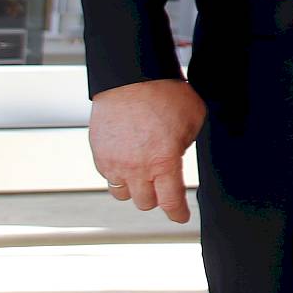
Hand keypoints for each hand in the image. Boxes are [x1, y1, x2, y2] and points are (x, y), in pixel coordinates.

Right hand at [88, 78, 205, 222]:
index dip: (177, 214)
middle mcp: (137, 168)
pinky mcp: (99, 154)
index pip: (170, 203)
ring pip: (124, 194)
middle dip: (157, 197)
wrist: (131, 75)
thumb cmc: (167, 93)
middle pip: (146, 203)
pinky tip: (128, 160)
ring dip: (135, 188)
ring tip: (144, 174)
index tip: (180, 217)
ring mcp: (115, 163)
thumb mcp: (193, 119)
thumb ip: (186, 145)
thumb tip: (179, 157)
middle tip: (163, 186)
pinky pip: (108, 176)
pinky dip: (118, 174)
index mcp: (164, 162)